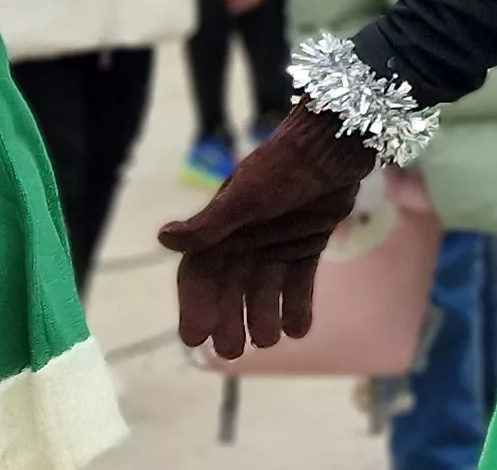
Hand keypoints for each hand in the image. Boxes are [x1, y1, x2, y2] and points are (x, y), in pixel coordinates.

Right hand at [160, 105, 374, 355]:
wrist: (332, 145)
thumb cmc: (283, 167)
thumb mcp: (246, 197)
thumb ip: (210, 224)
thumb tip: (164, 239)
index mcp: (220, 230)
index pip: (200, 277)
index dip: (196, 307)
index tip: (195, 339)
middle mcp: (243, 242)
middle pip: (229, 291)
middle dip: (229, 321)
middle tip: (234, 351)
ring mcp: (275, 245)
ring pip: (263, 291)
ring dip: (263, 317)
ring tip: (269, 340)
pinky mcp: (305, 245)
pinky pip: (297, 282)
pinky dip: (297, 306)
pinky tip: (299, 330)